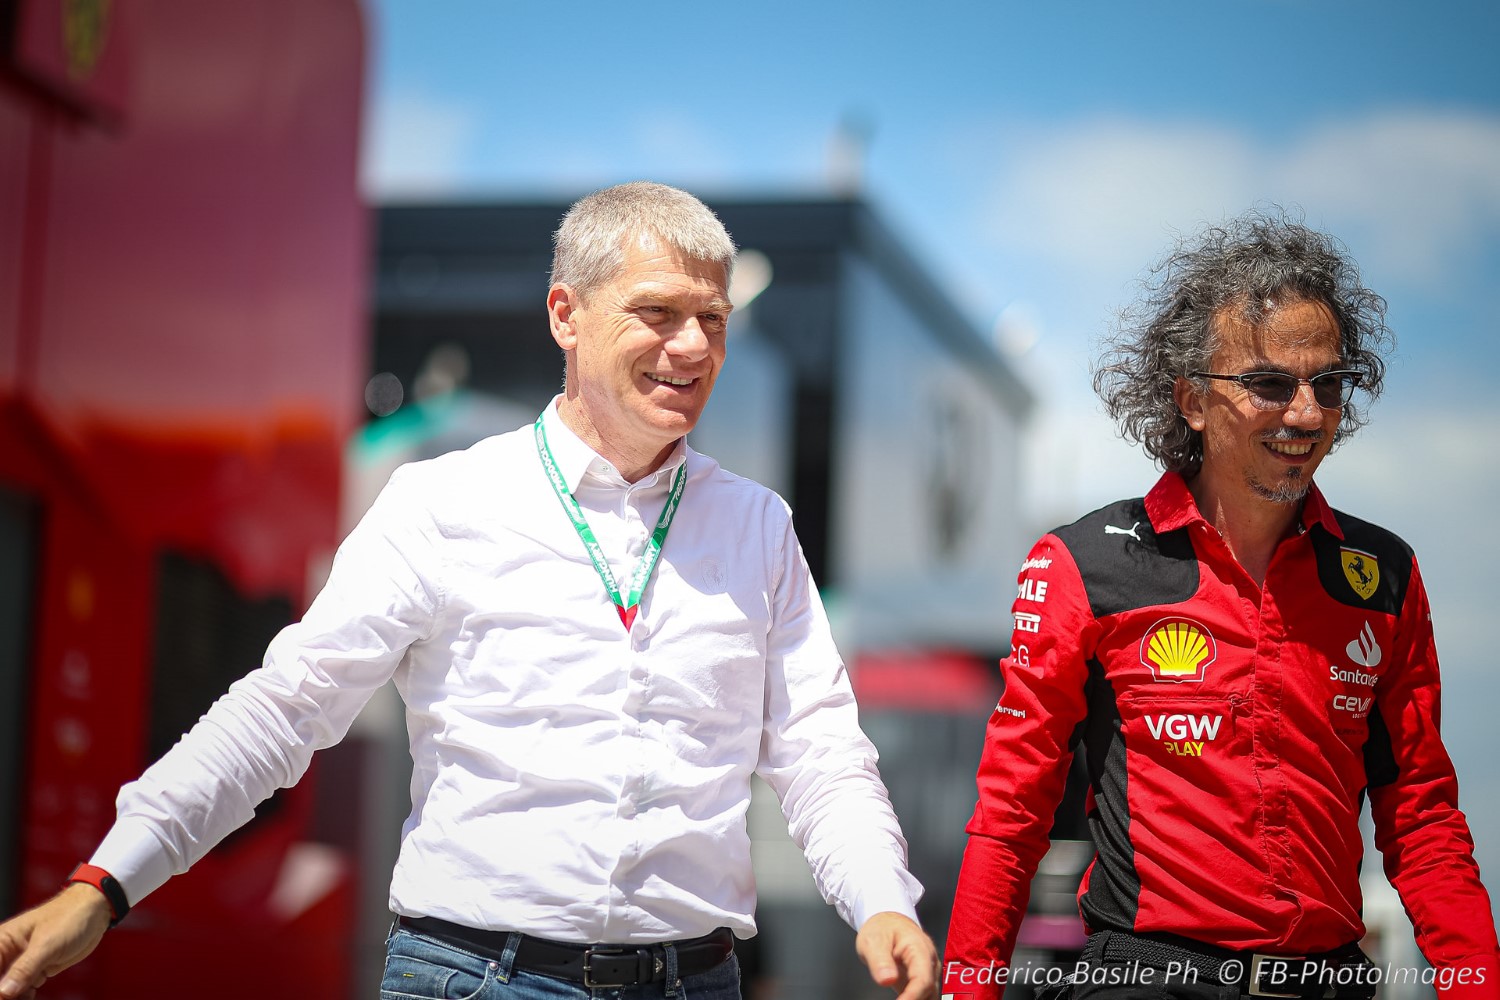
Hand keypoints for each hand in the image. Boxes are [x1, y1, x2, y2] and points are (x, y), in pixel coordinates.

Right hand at [0, 884, 111, 998]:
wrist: (95, 911)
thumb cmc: (70, 917)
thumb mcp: (46, 944)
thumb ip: (24, 969)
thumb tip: (4, 991)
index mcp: (2, 941)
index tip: (6, 994)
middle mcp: (8, 952)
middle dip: (5, 994)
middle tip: (20, 995)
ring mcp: (22, 962)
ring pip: (9, 988)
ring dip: (15, 996)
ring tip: (28, 994)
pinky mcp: (36, 968)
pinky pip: (23, 988)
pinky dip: (25, 995)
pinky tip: (31, 995)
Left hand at [856, 911, 938, 999]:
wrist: (887, 922)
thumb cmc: (883, 927)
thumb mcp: (873, 940)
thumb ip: (879, 960)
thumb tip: (887, 979)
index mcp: (919, 948)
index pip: (923, 979)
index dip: (912, 996)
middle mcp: (928, 961)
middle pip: (929, 990)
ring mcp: (926, 972)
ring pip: (929, 995)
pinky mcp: (920, 980)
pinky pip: (923, 995)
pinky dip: (913, 999)